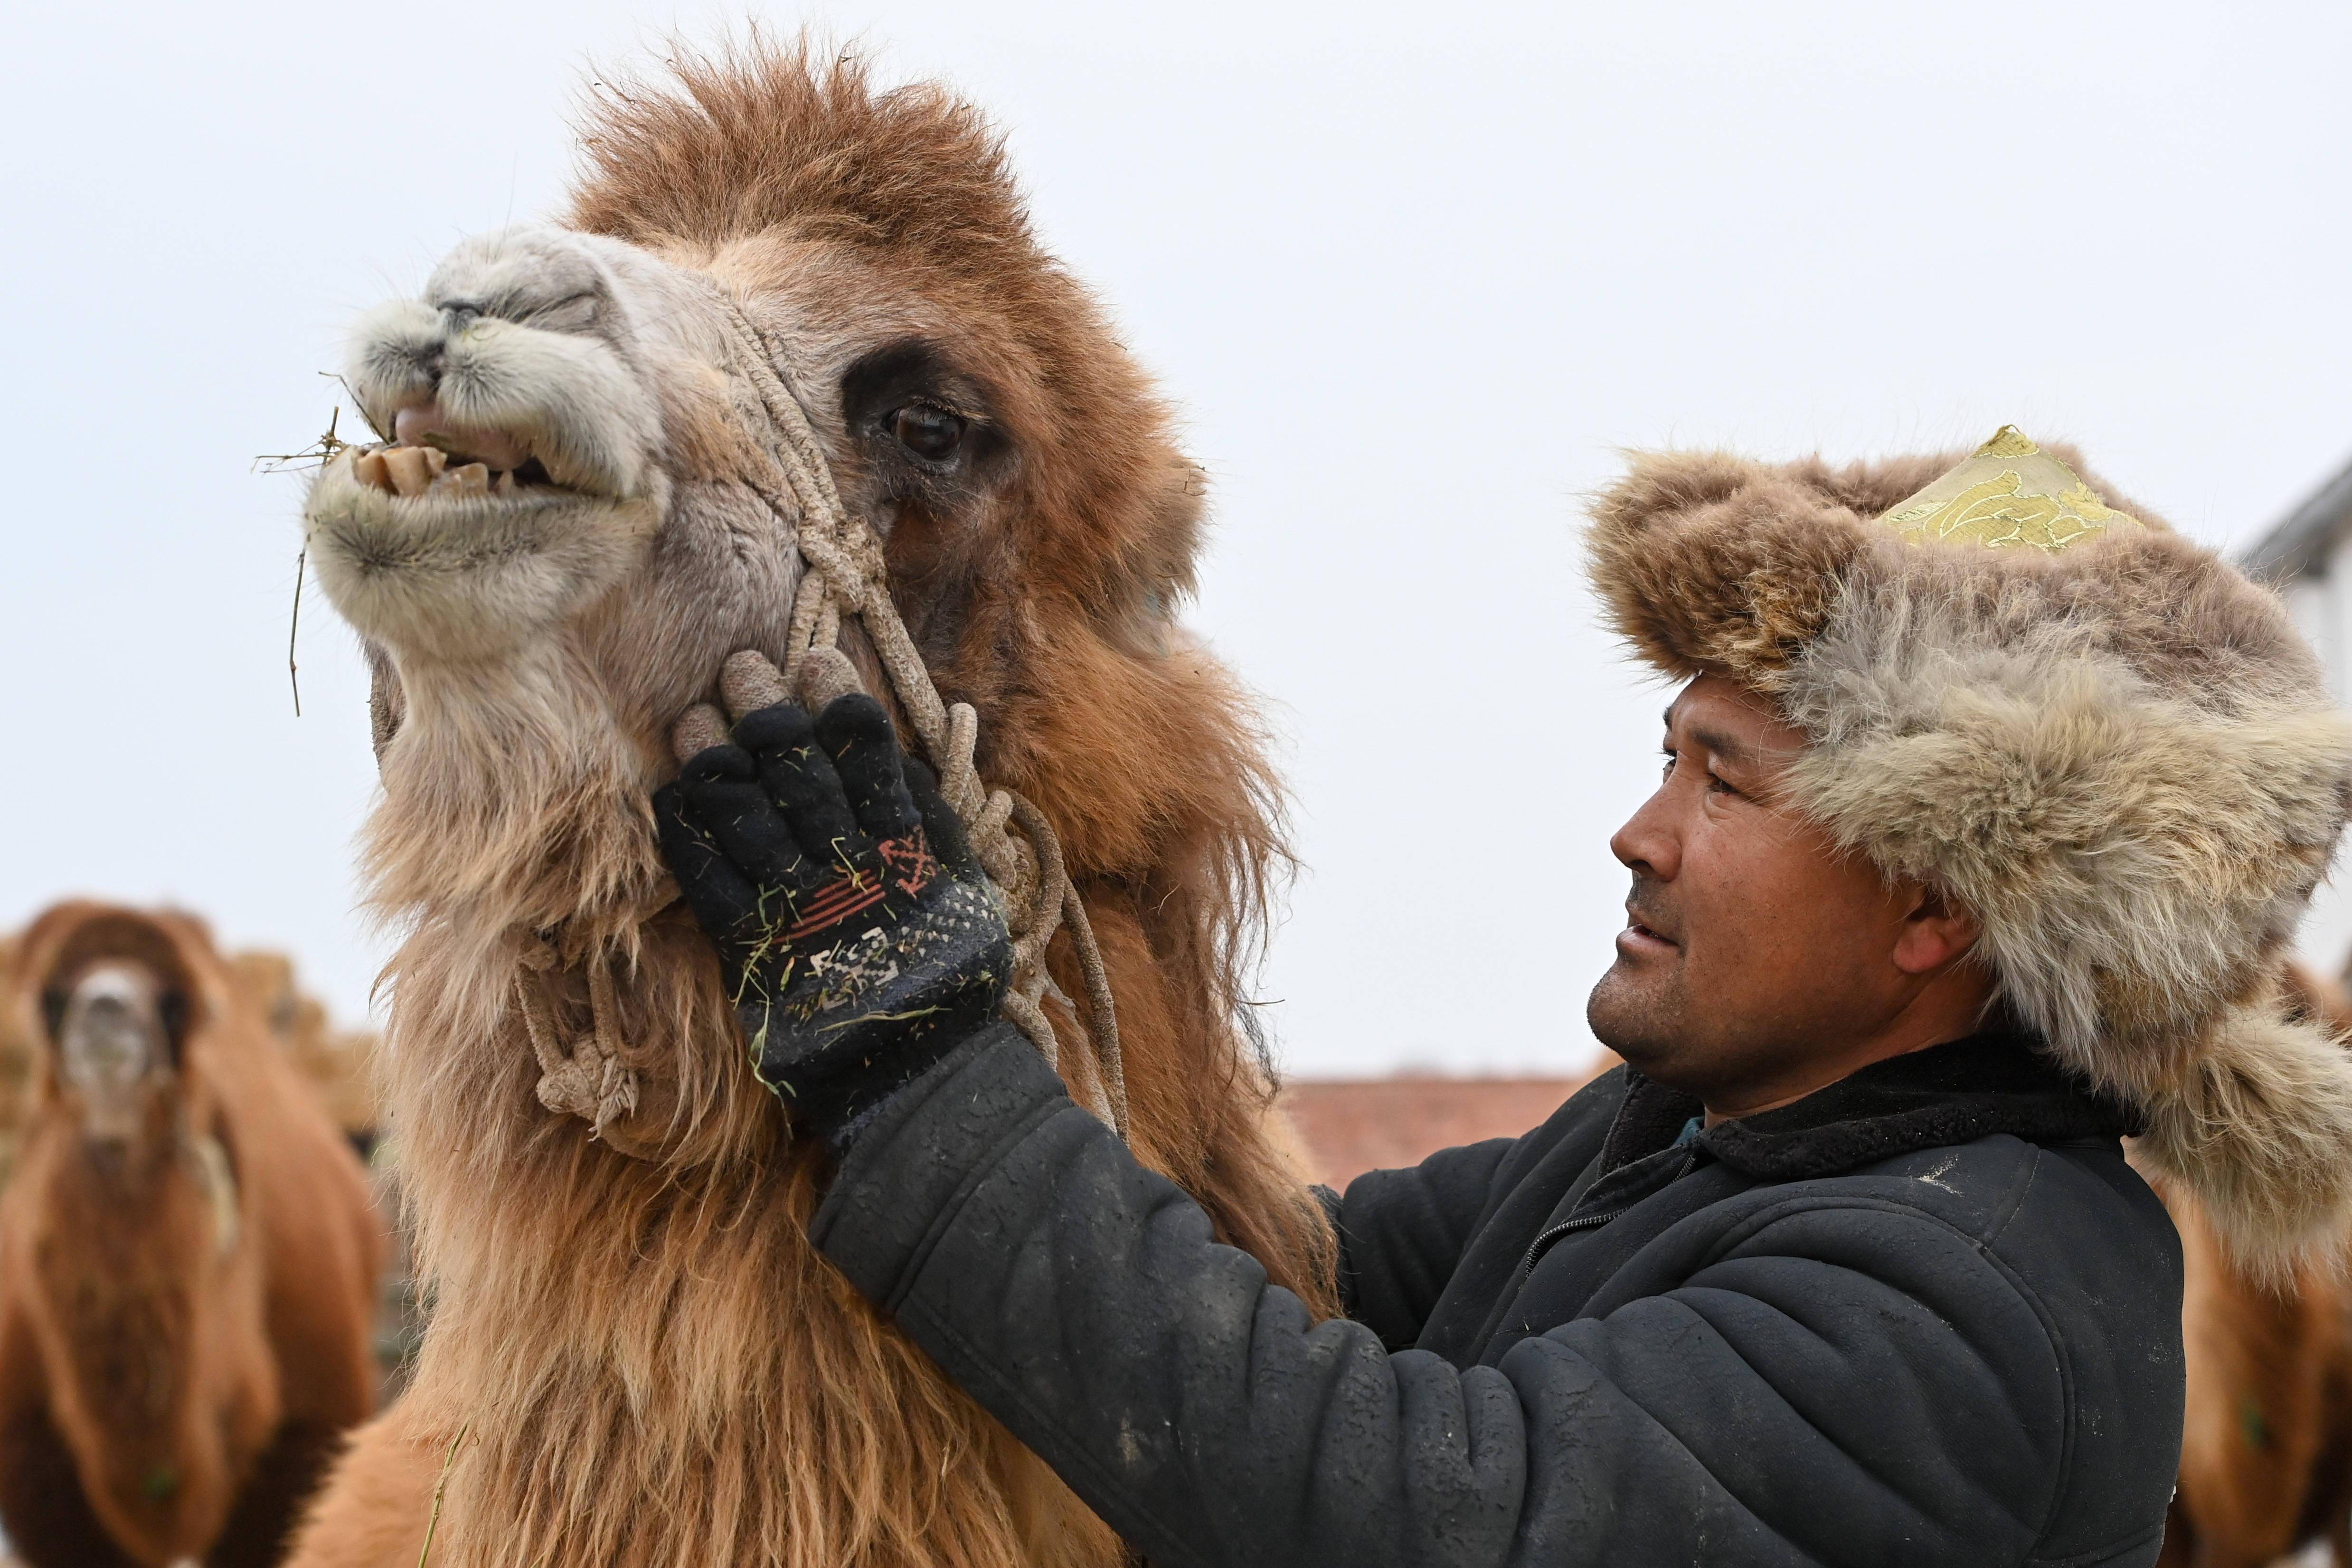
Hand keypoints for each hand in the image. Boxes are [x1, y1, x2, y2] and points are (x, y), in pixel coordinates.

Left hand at [654, 691, 1011, 1137]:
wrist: (916, 1079)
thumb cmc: (948, 981)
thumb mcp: (966, 894)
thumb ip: (938, 825)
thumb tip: (906, 757)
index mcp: (907, 851)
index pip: (868, 753)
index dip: (837, 699)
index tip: (815, 658)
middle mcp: (848, 870)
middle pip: (796, 769)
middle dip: (764, 709)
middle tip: (739, 664)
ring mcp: (796, 910)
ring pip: (743, 814)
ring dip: (714, 756)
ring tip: (694, 714)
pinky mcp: (753, 952)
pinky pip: (706, 879)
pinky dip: (686, 832)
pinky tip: (673, 795)